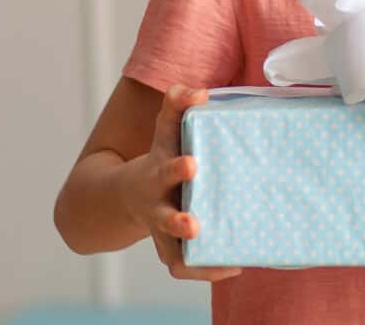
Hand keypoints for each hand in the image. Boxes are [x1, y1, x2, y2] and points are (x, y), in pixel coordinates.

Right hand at [117, 84, 241, 281]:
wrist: (129, 195)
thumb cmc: (161, 154)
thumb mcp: (165, 128)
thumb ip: (178, 103)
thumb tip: (199, 92)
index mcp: (156, 174)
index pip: (162, 169)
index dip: (175, 168)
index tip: (192, 163)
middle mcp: (156, 206)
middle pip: (162, 218)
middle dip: (176, 222)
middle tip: (193, 223)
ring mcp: (163, 232)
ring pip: (172, 253)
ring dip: (194, 259)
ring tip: (226, 258)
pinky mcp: (173, 249)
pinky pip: (186, 268)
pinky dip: (207, 271)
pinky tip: (235, 264)